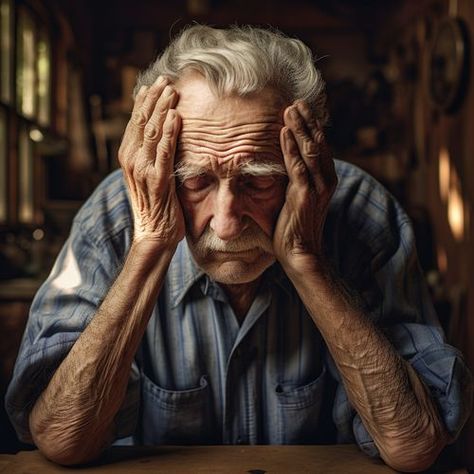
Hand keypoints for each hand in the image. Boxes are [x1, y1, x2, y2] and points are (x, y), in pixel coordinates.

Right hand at [118, 76, 184, 247]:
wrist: (154, 233)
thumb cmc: (156, 204)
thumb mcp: (150, 175)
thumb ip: (152, 154)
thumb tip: (161, 134)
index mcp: (128, 156)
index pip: (135, 122)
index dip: (145, 101)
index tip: (155, 83)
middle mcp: (132, 160)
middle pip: (141, 121)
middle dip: (154, 98)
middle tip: (166, 79)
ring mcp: (143, 169)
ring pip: (151, 132)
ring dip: (162, 109)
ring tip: (172, 90)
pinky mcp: (158, 180)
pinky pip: (164, 151)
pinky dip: (169, 132)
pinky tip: (176, 117)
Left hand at [273, 100, 336, 273]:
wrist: (300, 251)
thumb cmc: (296, 225)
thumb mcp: (300, 196)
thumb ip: (298, 178)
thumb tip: (288, 162)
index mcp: (325, 178)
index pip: (320, 146)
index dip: (312, 126)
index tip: (301, 108)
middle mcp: (325, 179)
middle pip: (318, 143)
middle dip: (307, 121)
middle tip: (296, 102)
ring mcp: (317, 187)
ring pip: (309, 150)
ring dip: (299, 128)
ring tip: (289, 110)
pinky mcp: (304, 195)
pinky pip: (297, 166)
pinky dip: (290, 148)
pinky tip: (283, 133)